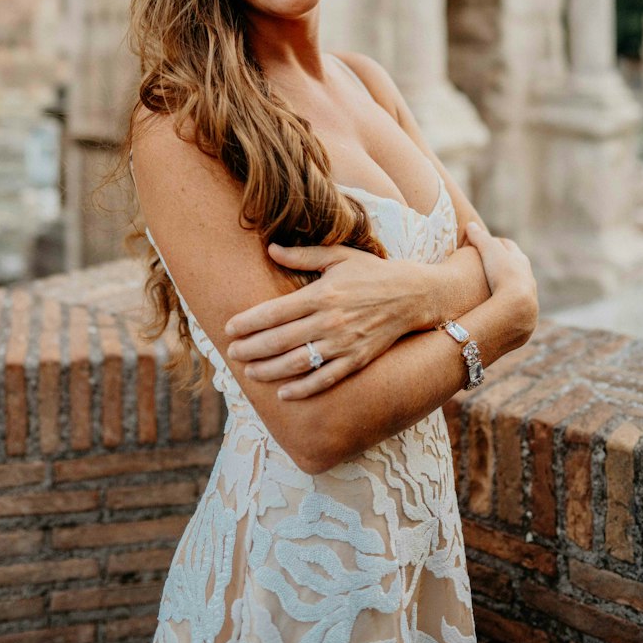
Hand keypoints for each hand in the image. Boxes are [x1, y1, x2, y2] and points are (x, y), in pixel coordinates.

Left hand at [224, 245, 425, 398]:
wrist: (413, 295)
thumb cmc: (371, 272)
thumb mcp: (339, 256)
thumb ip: (303, 255)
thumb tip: (271, 249)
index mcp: (322, 294)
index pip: (276, 311)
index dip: (249, 322)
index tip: (229, 328)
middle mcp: (330, 321)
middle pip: (281, 339)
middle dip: (251, 348)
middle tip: (231, 352)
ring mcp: (344, 344)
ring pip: (299, 363)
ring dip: (270, 370)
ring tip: (249, 371)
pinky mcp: (357, 360)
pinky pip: (325, 379)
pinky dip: (303, 389)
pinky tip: (283, 393)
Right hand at [463, 223, 538, 338]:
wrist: (517, 305)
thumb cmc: (503, 273)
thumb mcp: (489, 251)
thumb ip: (479, 237)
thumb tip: (470, 225)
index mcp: (520, 259)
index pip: (508, 246)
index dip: (495, 243)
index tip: (484, 243)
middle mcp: (527, 276)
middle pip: (515, 266)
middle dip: (503, 263)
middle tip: (488, 264)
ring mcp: (528, 296)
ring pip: (517, 287)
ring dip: (506, 286)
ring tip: (492, 288)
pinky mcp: (524, 313)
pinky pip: (514, 305)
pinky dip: (506, 303)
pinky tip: (497, 307)